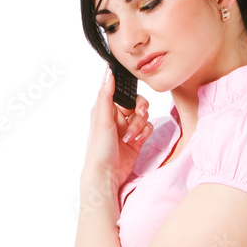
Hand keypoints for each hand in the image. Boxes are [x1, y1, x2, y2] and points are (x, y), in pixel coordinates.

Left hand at [82, 65, 153, 188]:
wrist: (107, 174)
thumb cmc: (99, 148)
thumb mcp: (102, 118)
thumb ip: (106, 94)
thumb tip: (108, 71)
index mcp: (105, 108)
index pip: (122, 91)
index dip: (130, 93)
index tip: (133, 96)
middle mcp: (116, 116)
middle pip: (136, 102)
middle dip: (139, 109)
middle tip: (138, 114)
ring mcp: (127, 128)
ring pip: (143, 115)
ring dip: (140, 125)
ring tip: (130, 137)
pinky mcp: (136, 139)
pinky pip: (147, 128)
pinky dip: (144, 133)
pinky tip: (137, 141)